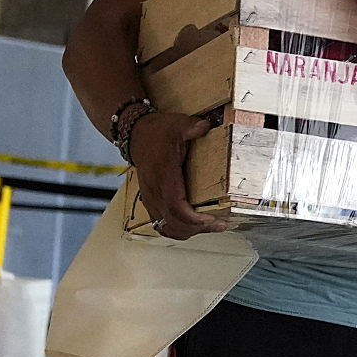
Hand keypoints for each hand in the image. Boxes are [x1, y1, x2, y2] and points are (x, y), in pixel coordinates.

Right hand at [128, 110, 229, 238]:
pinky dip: (177, 230)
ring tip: (209, 226)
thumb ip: (191, 126)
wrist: (137, 136)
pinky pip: (161, 224)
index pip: (176, 207)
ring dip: (188, 232)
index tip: (212, 219)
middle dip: (198, 228)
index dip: (194, 219)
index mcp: (163, 175)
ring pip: (167, 227)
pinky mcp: (151, 202)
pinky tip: (192, 226)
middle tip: (219, 224)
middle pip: (173, 223)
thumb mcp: (176, 125)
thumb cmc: (157, 133)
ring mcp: (151, 199)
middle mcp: (155, 191)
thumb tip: (204, 126)